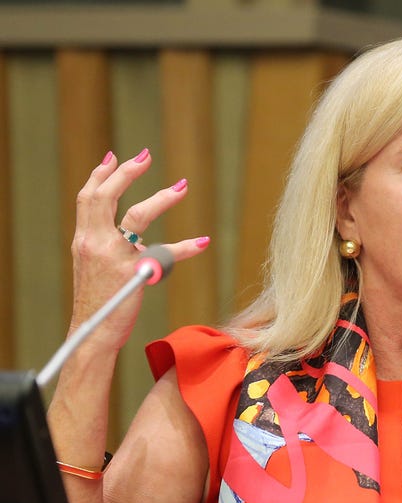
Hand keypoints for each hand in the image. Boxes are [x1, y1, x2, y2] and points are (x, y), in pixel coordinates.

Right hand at [70, 148, 209, 349]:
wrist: (93, 332)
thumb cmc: (98, 301)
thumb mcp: (93, 267)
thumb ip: (106, 246)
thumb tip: (132, 236)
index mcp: (84, 239)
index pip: (88, 198)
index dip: (100, 175)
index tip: (112, 156)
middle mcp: (94, 243)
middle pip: (105, 196)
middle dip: (126, 172)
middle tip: (146, 155)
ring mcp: (113, 257)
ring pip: (136, 216)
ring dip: (161, 198)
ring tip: (181, 187)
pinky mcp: (133, 274)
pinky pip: (165, 254)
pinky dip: (186, 247)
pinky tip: (202, 241)